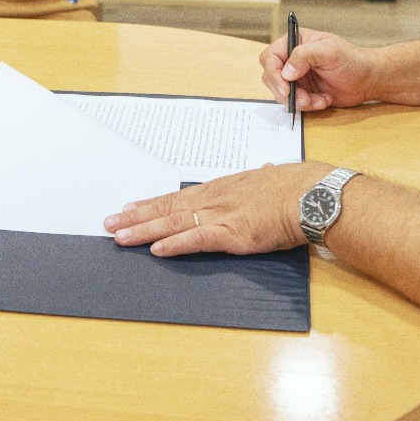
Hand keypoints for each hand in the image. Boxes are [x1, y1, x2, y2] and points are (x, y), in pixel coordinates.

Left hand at [104, 160, 334, 256]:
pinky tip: (156, 249)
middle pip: (167, 207)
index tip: (129, 207)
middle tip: (109, 222)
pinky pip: (196, 238)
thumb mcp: (270, 178)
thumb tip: (265, 171)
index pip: (177, 196)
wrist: (310, 194)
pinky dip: (174, 243)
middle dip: (136, 216)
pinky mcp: (232, 233)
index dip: (151, 203)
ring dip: (144, 230)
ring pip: (174, 222)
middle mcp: (214, 199)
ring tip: (120, 236)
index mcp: (221, 189)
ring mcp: (221, 215)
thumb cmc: (294, 187)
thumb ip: (260, 180)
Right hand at [260, 27, 378, 112]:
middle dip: (285, 91)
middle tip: (302, 99)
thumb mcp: (330, 51)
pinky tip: (323, 100)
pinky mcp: (303, 92)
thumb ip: (304, 56)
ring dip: (298, 100)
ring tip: (317, 101)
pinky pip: (294, 103)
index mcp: (295, 42)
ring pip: (281, 93)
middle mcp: (292, 59)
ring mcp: (297, 77)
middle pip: (271, 77)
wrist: (368, 80)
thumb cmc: (352, 60)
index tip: (286, 87)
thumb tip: (286, 72)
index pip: (270, 57)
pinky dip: (308, 106)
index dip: (274, 73)